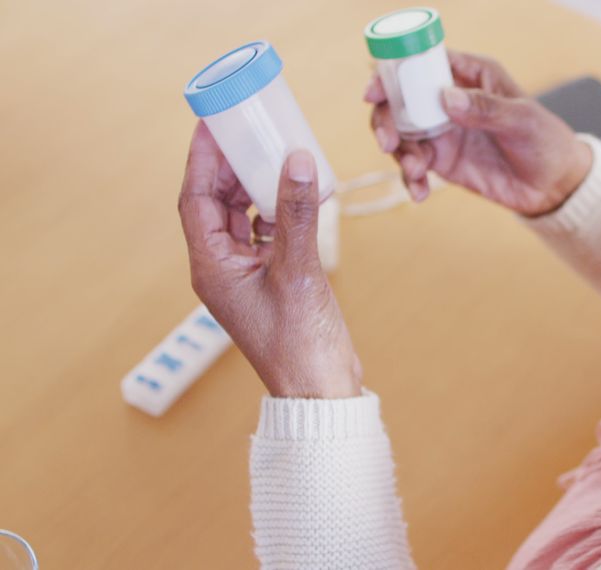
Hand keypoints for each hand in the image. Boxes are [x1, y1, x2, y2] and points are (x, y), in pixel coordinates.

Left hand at [178, 122, 362, 398]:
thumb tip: (297, 160)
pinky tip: (296, 192)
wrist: (320, 389)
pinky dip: (275, 209)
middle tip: (247, 128)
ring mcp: (244, 275)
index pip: (196, 198)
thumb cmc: (300, 342)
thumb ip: (296, 213)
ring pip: (240, 216)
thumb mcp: (298, 271)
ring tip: (273, 152)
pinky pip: (264, 233)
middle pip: (215, 203)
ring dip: (253, 184)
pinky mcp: (269, 280)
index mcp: (212, 266)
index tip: (213, 123)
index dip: (202, 158)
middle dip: (228, 164)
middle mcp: (221, 267)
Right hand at [367, 51, 592, 216]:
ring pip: (401, 134)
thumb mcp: (522, 119)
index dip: (393, 73)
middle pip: (400, 100)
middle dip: (385, 118)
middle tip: (388, 142)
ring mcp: (443, 132)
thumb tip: (447, 98)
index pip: (422, 64)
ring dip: (398, 153)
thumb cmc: (545, 140)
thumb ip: (485, 108)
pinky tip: (420, 192)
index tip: (375, 92)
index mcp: (470, 75)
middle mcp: (449, 100)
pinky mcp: (443, 162)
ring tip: (415, 173)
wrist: (554, 186)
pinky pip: (414, 166)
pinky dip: (410, 179)